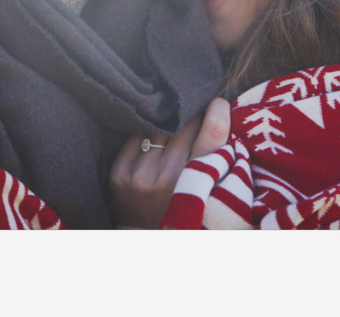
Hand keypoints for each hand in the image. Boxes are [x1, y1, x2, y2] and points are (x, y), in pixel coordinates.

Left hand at [110, 97, 229, 228]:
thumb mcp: (209, 189)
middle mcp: (167, 181)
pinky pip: (135, 138)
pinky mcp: (119, 176)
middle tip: (193, 113)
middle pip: (182, 129)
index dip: (216, 115)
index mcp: (197, 185)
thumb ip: (218, 155)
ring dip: (166, 124)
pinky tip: (151, 139)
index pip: (211, 138)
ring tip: (172, 124)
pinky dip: (144, 135)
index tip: (218, 102)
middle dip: (190, 118)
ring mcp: (140, 178)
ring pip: (157, 130)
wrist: (146, 236)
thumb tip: (220, 111)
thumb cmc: (184, 205)